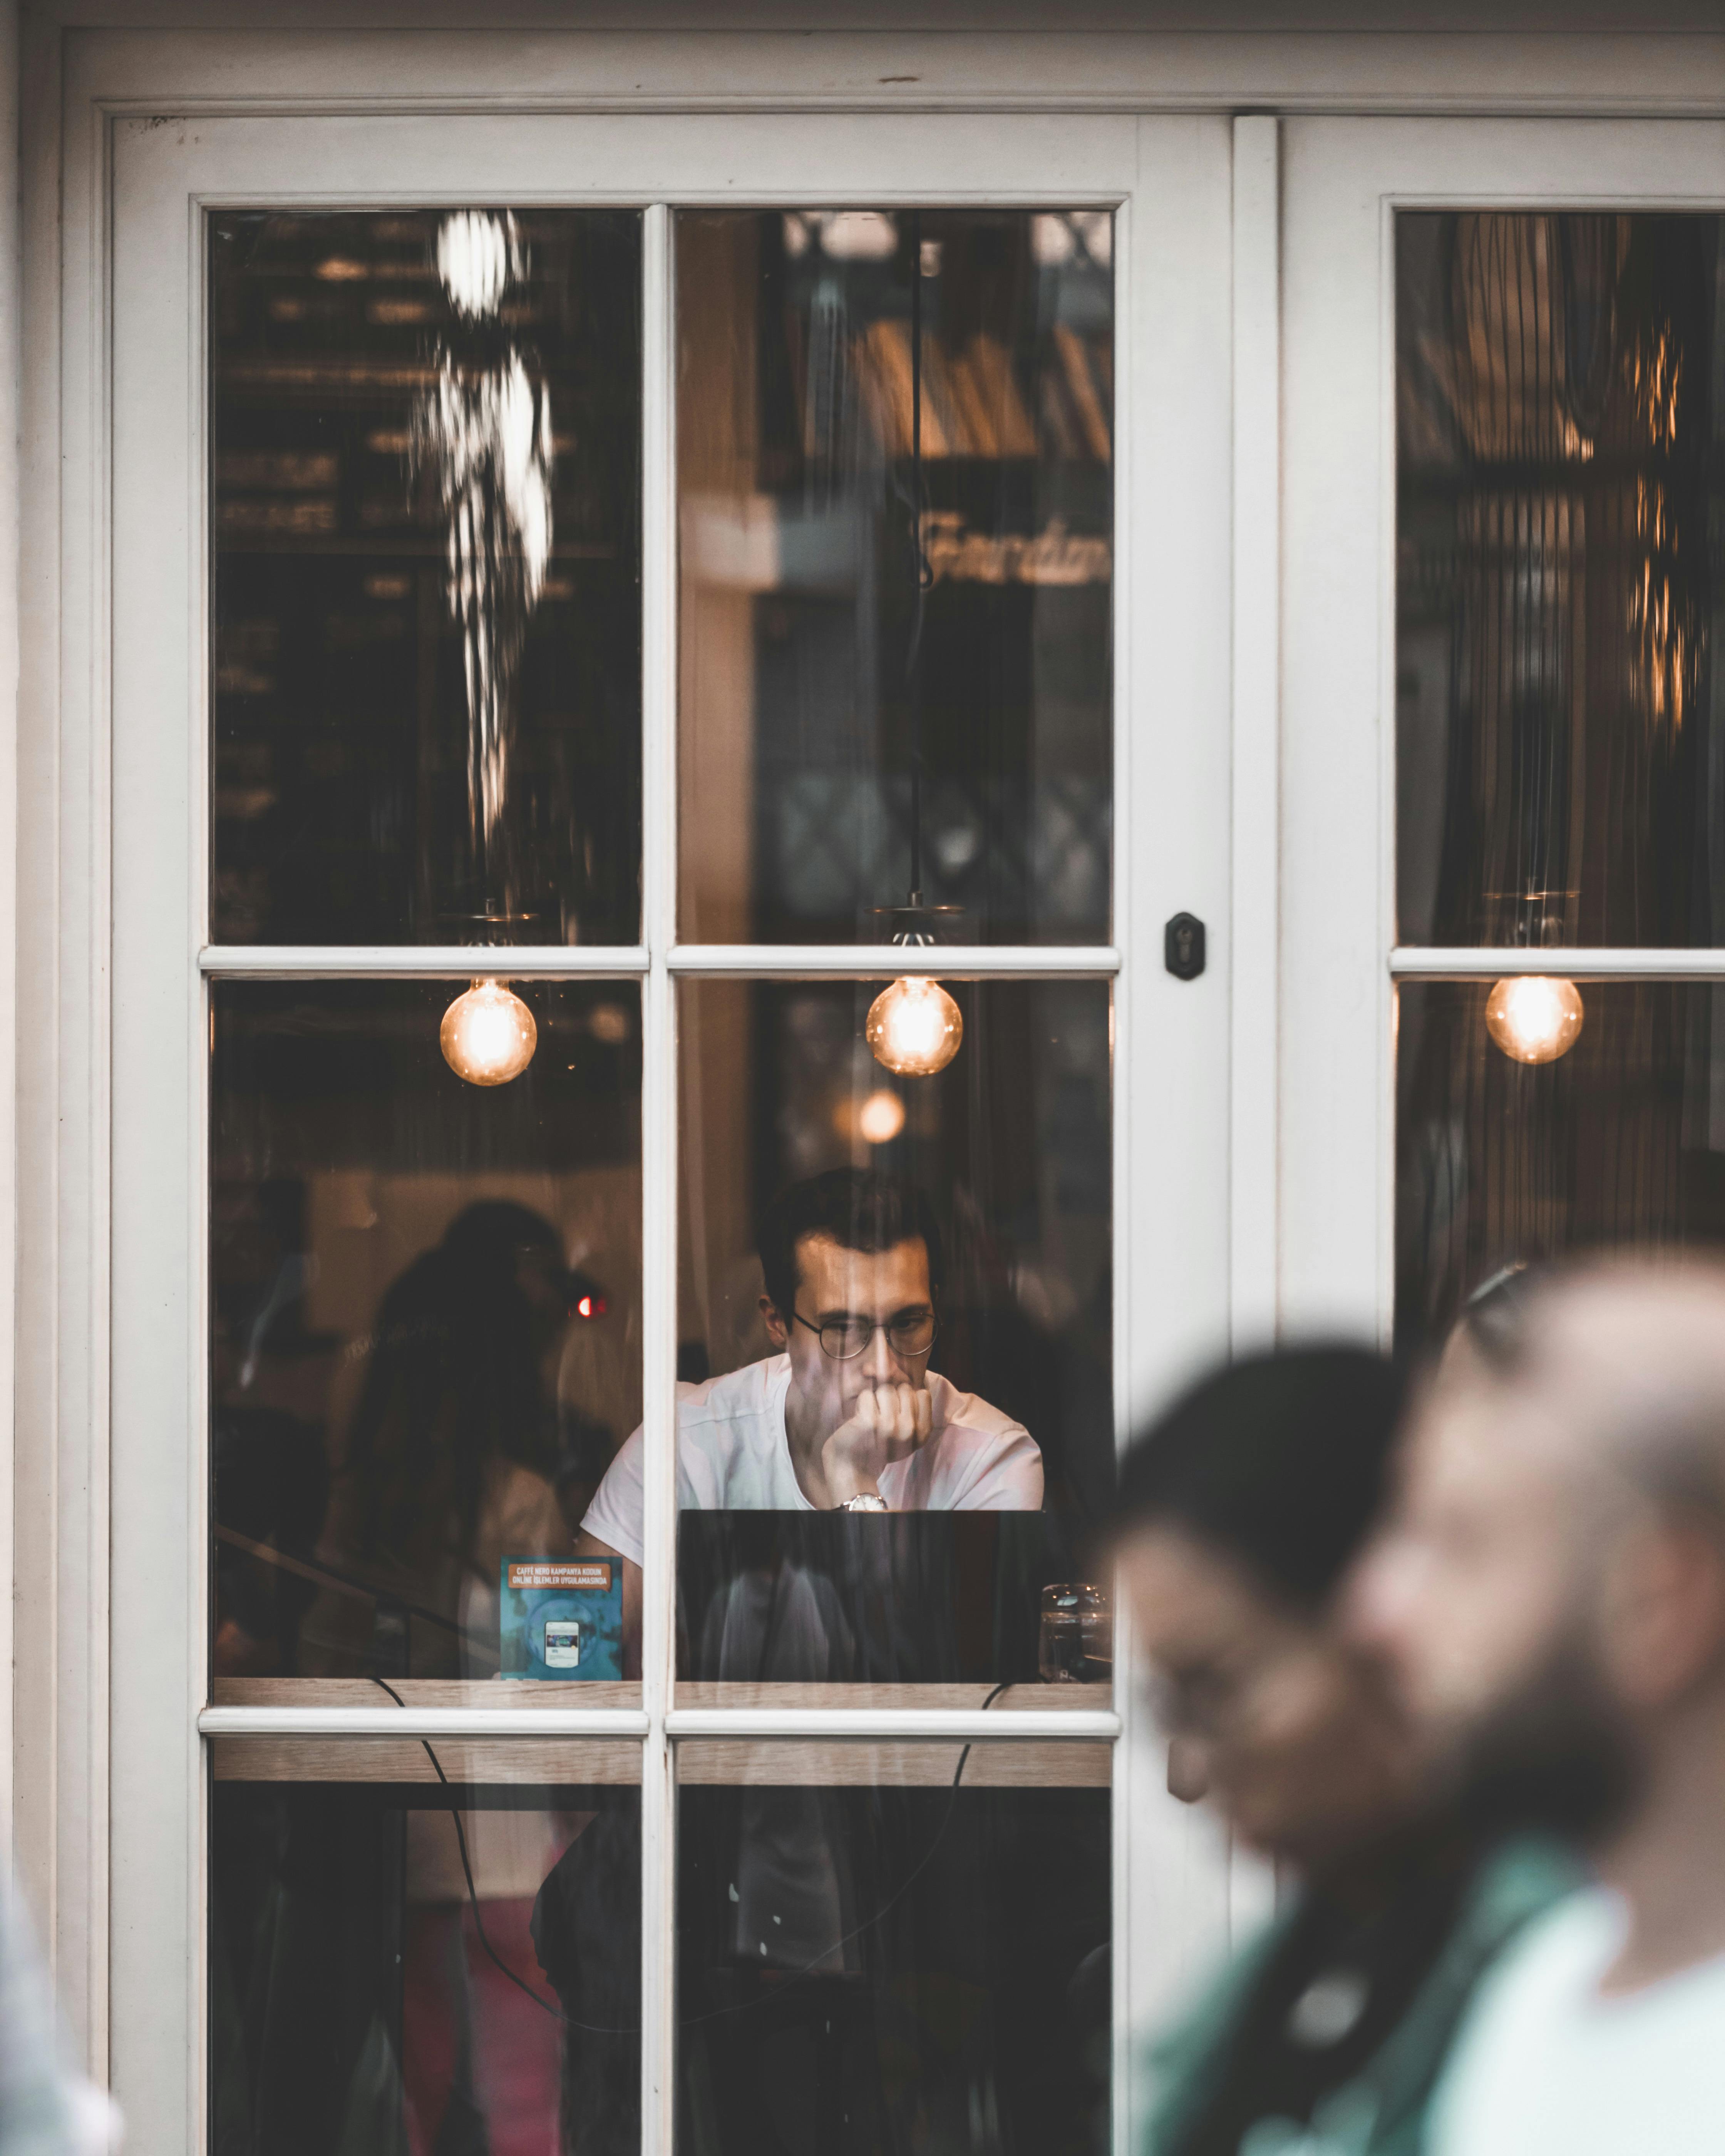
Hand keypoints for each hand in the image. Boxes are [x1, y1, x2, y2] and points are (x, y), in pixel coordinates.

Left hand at [822, 1382, 932, 1504]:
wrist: (851, 1469)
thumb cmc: (876, 1444)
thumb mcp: (902, 1428)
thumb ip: (907, 1400)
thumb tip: (888, 1359)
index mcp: (924, 1432)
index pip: (922, 1393)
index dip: (905, 1398)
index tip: (895, 1414)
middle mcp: (911, 1430)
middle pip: (903, 1388)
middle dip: (888, 1398)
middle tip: (880, 1420)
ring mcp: (891, 1426)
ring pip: (885, 1388)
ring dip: (873, 1401)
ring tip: (869, 1421)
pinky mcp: (870, 1422)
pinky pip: (867, 1395)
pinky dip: (860, 1405)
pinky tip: (859, 1423)